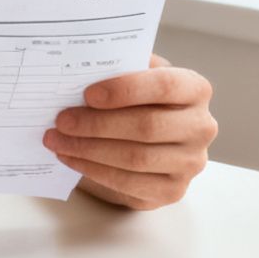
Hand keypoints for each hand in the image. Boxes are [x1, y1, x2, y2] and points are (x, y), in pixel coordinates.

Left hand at [44, 54, 215, 209]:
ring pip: (136, 158)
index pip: (165, 85)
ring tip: (57, 139)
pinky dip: (93, 170)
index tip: (88, 93)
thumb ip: (121, 68)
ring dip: (89, 149)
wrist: (155, 139)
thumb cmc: (142, 101)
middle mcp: (201, 127)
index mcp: (196, 89)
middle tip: (62, 120)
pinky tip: (71, 157)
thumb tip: (85, 67)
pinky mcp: (172, 190)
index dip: (126, 89)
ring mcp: (190, 162)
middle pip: (147, 126)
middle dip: (97, 124)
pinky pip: (129, 183)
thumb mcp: (138, 77)